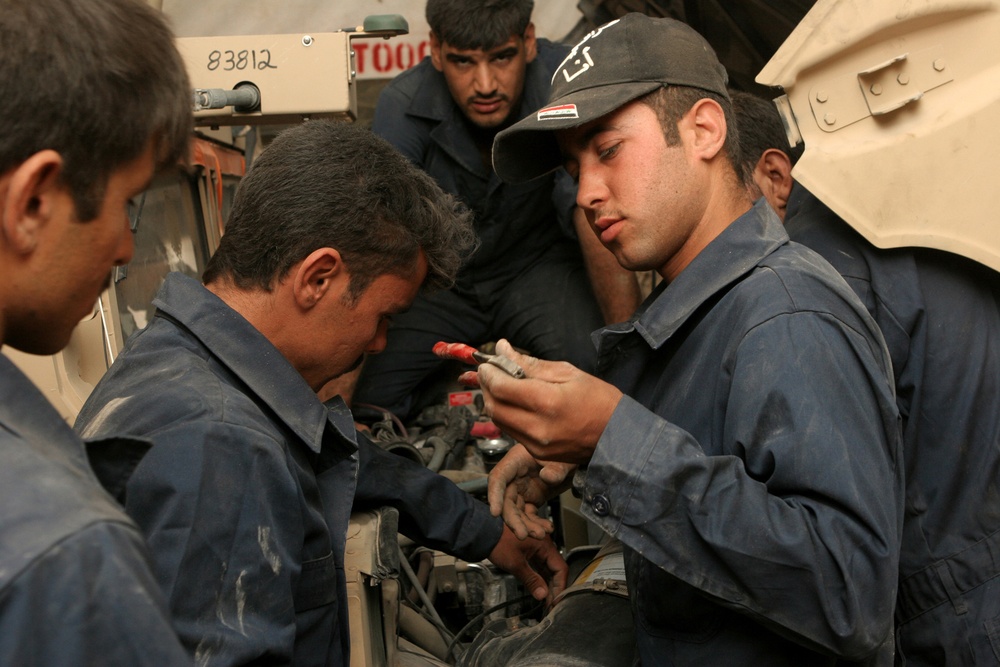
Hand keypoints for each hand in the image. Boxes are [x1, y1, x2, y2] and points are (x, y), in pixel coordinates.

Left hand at [477, 340, 622, 464]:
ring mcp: (537, 445)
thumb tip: (502, 349)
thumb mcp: (567, 372)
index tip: (488, 363)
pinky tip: (515, 404)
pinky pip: (511, 432)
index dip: (489, 373)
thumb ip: (530, 364)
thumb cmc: (599, 399)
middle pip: (493, 406)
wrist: (619, 435)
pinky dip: (507, 416)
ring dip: (493, 401)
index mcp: (548, 402)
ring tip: (501, 385)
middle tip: (490, 372)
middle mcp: (538, 428)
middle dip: (486, 387)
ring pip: (499, 421)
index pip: (501, 387)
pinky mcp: (537, 454)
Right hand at [488, 444, 574, 538]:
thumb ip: (556, 468)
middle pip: (506, 500)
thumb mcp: (564, 457)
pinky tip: (546, 529)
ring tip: (541, 534)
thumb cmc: (565, 450)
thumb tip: (547, 477)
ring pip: (517, 511)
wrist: (575, 456)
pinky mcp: (531, 498)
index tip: (495, 513)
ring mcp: (523, 489)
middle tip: (522, 535)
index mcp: (516, 461)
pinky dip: (536, 523)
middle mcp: (515, 477)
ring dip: (526, 525)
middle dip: (513, 520)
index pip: (499, 478)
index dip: (494, 495)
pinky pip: (529, 514)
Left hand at [488, 524, 567, 602]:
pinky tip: (538, 588)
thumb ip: (531, 580)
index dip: (560, 586)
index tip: (557, 601)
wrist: (483, 531)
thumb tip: (543, 595)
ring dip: (547, 584)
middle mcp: (543, 545)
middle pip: (555, 569)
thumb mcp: (516, 564)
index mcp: (545, 545)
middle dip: (554, 588)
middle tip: (551, 605)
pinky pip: (539, 565)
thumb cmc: (498, 542)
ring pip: (547, 568)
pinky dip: (540, 577)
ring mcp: (536, 548)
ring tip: (546, 600)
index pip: (560, 568)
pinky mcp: (529, 551)